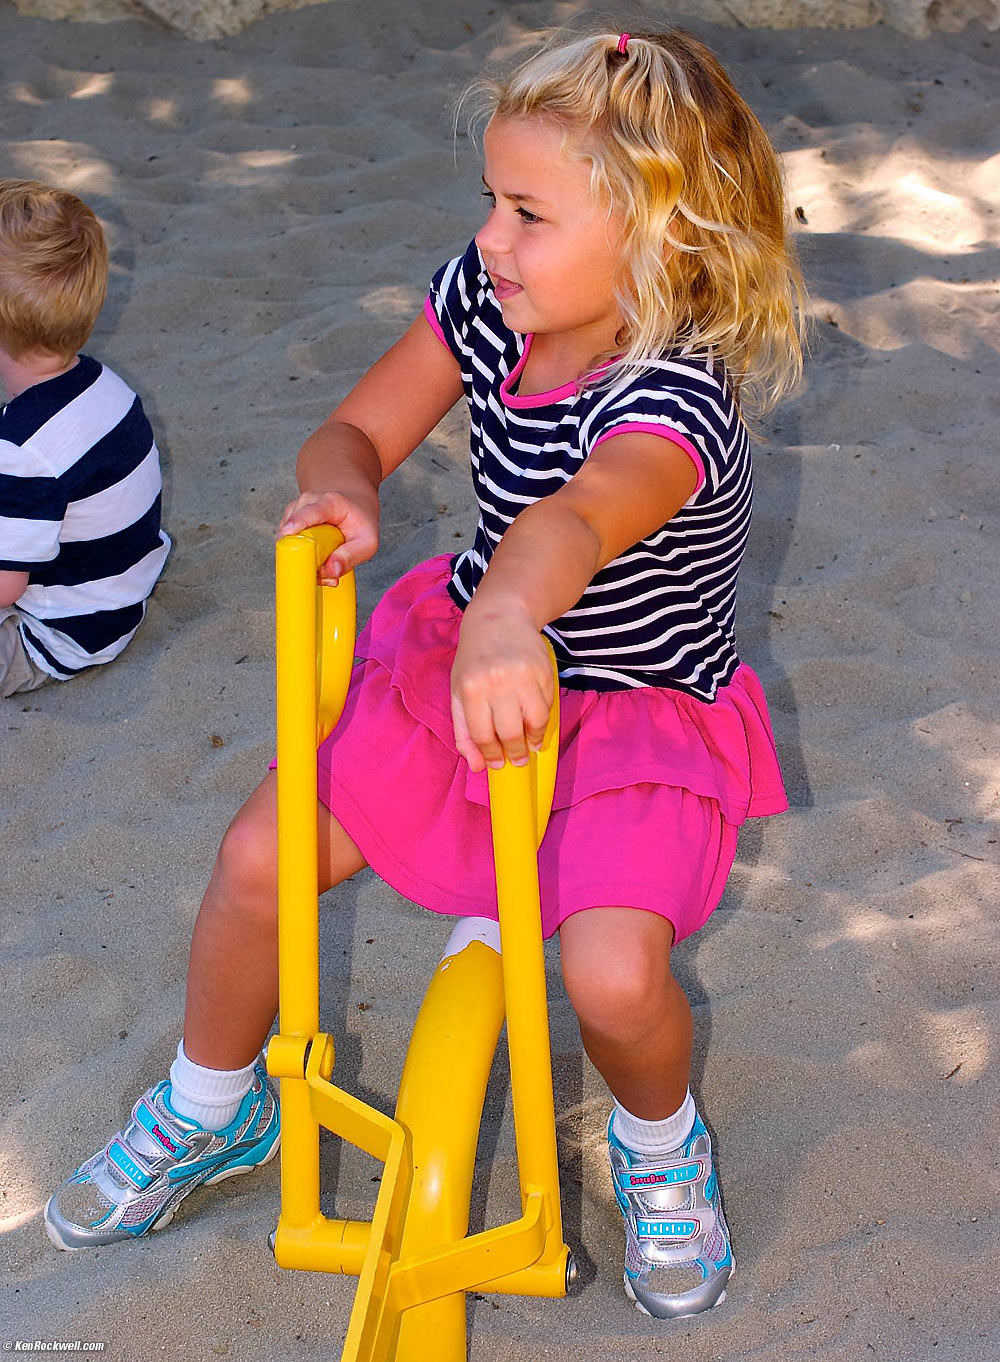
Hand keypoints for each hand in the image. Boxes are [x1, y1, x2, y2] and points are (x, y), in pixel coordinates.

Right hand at [278, 489, 378, 585]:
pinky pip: (289, 546)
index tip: (288, 531)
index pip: (310, 512)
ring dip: (307, 561)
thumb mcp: (368, 541)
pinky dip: (303, 558)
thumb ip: (351, 557)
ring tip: (328, 561)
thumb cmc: (360, 521)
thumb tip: (331, 571)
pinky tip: (319, 558)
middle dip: (308, 558)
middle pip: (295, 534)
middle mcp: (306, 503)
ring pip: (290, 544)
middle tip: (329, 569)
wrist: (353, 504)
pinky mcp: (287, 523)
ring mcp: (294, 512)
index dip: (298, 521)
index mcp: (329, 503)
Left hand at [450, 603, 553, 771]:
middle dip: (516, 753)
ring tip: (531, 743)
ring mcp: (523, 675)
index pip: (483, 735)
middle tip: (519, 759)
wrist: (499, 618)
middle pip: (511, 733)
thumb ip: (464, 732)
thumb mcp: (459, 692)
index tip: (498, 763)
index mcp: (471, 689)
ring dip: (534, 739)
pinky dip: (543, 718)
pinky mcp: (544, 670)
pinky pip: (548, 705)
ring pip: (536, 722)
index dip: (492, 755)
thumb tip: (477, 767)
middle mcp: (497, 682)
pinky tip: (535, 720)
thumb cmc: (475, 660)